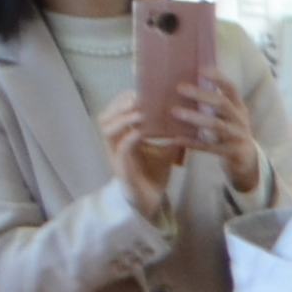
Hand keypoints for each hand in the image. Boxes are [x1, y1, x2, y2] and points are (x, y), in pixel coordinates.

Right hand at [96, 88, 174, 220]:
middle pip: (105, 116)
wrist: (152, 202)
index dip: (122, 99)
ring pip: (107, 129)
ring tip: (139, 111)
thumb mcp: (166, 150)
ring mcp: (115, 155)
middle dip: (119, 105)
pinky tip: (140, 131)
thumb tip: (186, 117)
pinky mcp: (120, 168)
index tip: (139, 89)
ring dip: (123, 119)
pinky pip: (120, 148)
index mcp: (122, 136)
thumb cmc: (154, 175)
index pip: (115, 111)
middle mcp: (115, 143)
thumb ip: (170, 135)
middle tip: (137, 97)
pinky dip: (129, 137)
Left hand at [180, 71, 261, 196]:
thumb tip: (185, 84)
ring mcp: (237, 136)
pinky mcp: (231, 152)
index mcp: (238, 106)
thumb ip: (213, 103)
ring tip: (175, 111)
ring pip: (216, 125)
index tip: (200, 70)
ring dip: (195, 117)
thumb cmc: (230, 130)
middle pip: (222, 104)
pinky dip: (194, 143)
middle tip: (179, 88)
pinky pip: (210, 147)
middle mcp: (240, 119)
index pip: (230, 88)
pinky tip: (177, 139)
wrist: (247, 158)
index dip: (217, 78)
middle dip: (201, 94)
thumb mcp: (228, 115)